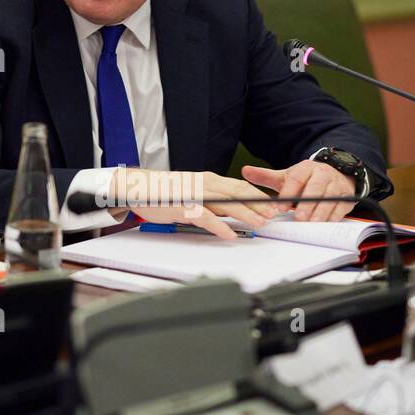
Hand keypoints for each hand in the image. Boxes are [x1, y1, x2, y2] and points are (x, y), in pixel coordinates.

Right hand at [109, 168, 281, 238]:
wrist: (139, 187)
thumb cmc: (168, 193)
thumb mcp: (197, 193)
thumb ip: (215, 201)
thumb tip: (236, 211)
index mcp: (211, 180)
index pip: (241, 186)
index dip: (260, 196)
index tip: (275, 206)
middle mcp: (206, 184)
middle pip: (239, 193)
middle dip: (259, 205)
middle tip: (274, 216)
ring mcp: (195, 195)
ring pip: (226, 203)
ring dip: (245, 214)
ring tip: (260, 224)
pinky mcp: (182, 207)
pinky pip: (205, 217)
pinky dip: (219, 226)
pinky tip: (229, 234)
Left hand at [242, 161, 356, 221]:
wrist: (335, 174)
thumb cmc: (307, 180)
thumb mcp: (287, 176)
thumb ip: (266, 176)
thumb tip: (245, 171)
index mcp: (306, 168)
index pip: (297, 178)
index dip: (289, 192)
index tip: (280, 207)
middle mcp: (323, 174)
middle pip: (316, 188)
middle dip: (308, 203)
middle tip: (299, 217)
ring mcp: (336, 185)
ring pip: (330, 198)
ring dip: (322, 211)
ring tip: (312, 223)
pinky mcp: (346, 196)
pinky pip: (341, 206)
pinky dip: (334, 216)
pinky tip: (326, 224)